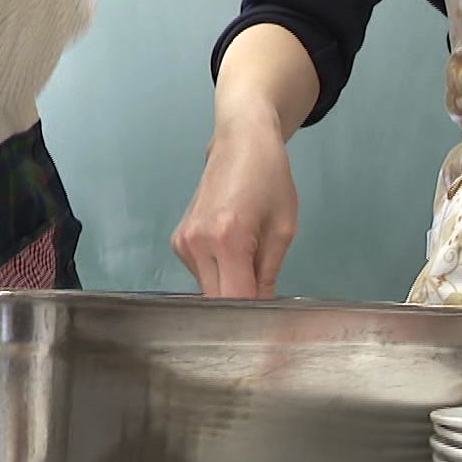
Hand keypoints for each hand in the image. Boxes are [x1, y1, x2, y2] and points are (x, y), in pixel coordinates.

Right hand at [173, 106, 299, 298]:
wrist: (240, 142)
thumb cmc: (270, 178)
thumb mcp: (283, 230)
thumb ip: (269, 275)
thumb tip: (262, 310)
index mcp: (228, 239)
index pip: (235, 299)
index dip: (253, 314)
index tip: (268, 319)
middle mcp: (197, 243)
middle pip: (217, 300)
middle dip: (240, 303)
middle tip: (262, 292)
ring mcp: (183, 243)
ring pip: (207, 289)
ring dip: (228, 286)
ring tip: (247, 260)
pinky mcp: (177, 242)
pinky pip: (200, 274)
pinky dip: (217, 273)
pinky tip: (229, 251)